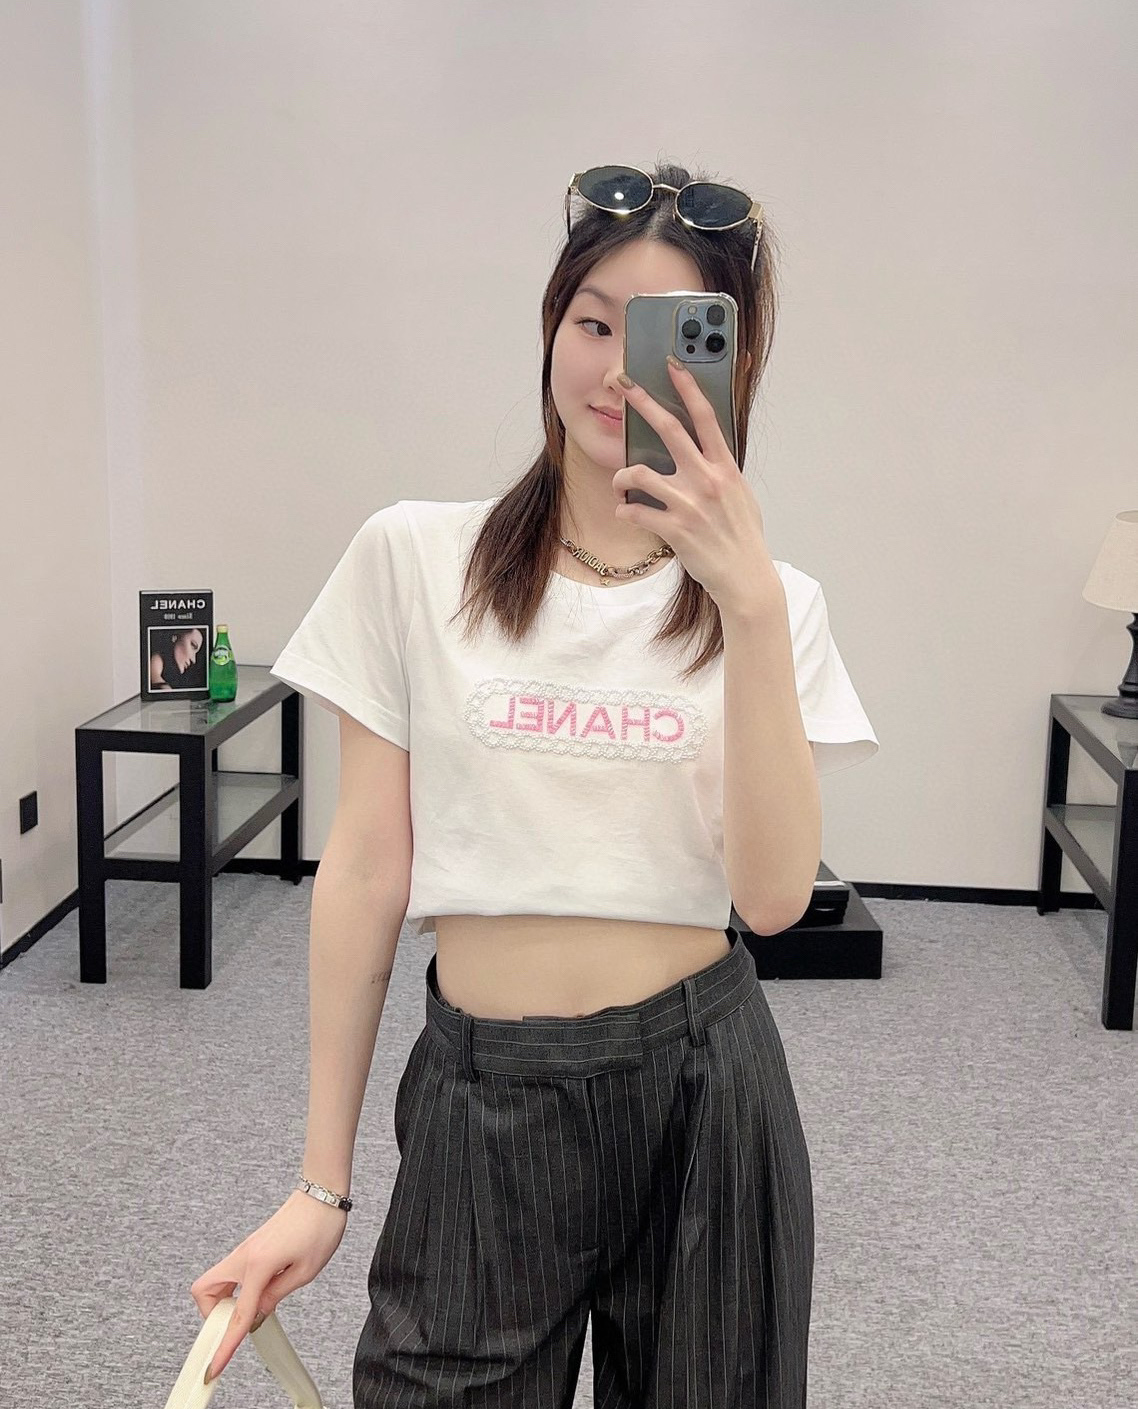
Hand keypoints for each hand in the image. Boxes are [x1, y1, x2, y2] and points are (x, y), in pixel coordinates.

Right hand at [190, 1191, 346, 1384]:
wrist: (322, 1194)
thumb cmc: (319, 1227)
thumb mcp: (305, 1271)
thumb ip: (276, 1295)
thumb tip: (256, 1313)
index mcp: (258, 1264)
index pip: (237, 1314)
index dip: (226, 1344)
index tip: (215, 1367)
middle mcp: (244, 1255)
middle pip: (204, 1291)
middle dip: (212, 1314)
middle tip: (237, 1323)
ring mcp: (245, 1249)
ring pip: (215, 1281)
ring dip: (224, 1300)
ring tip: (253, 1307)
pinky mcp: (251, 1246)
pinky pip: (230, 1273)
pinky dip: (235, 1288)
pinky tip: (259, 1292)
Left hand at [610, 358, 780, 613]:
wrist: (744, 577)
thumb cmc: (742, 536)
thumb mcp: (740, 496)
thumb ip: (721, 472)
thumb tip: (706, 452)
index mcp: (725, 468)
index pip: (707, 418)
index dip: (689, 388)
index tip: (673, 365)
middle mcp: (707, 480)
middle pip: (670, 430)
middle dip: (645, 403)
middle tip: (625, 386)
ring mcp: (689, 504)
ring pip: (639, 473)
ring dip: (622, 476)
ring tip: (621, 485)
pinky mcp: (674, 529)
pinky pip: (634, 511)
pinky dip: (625, 510)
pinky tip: (627, 512)